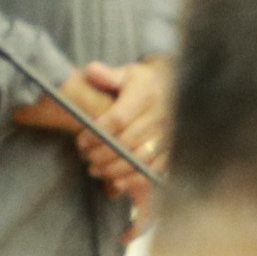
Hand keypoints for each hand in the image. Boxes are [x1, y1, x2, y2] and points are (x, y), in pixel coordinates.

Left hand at [29, 62, 158, 209]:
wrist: (175, 90)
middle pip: (127, 142)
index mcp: (145, 96)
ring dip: (114, 168)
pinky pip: (153, 170)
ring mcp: (167, 136)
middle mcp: (159, 117)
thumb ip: (107, 75)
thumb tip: (91, 72)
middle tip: (85, 156)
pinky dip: (134, 180)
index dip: (98, 133)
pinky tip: (116, 183)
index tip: (81, 141)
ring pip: (139, 159)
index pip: (119, 118)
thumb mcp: (126, 73)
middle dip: (102, 153)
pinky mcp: (170, 151)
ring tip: (94, 169)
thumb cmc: (143, 83)